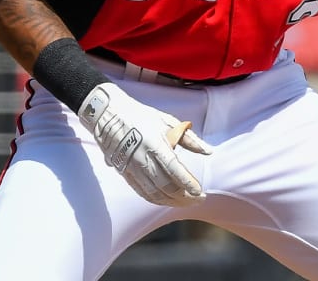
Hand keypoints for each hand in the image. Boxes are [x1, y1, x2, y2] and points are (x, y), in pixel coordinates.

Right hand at [77, 83, 213, 206]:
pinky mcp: (123, 172)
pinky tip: (166, 201)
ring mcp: (131, 167)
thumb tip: (209, 152)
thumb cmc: (142, 116)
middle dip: (183, 197)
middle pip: (165, 185)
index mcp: (155, 144)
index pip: (174, 169)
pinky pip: (140, 191)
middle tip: (198, 200)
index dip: (187, 183)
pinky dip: (155, 199)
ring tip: (186, 203)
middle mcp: (142, 158)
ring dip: (171, 201)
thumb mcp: (168, 121)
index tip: (200, 192)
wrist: (108, 115)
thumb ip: (190, 139)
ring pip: (153, 192)